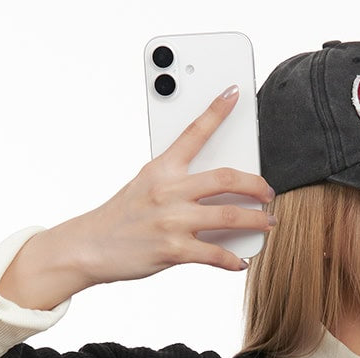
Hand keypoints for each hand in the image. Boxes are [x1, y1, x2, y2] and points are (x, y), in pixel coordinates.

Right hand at [69, 86, 275, 285]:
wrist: (91, 247)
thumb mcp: (143, 186)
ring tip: (268, 223)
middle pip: (226, 178)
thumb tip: (208, 189)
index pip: (193, 132)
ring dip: (256, 220)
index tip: (234, 93)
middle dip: (256, 184)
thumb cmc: (119, 218)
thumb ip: (174, 182)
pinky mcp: (173, 250)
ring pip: (230, 216)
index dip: (217, 110)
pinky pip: (214, 254)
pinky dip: (232, 259)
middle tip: (268, 191)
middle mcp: (169, 190)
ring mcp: (172, 221)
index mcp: (161, 168)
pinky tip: (240, 260)